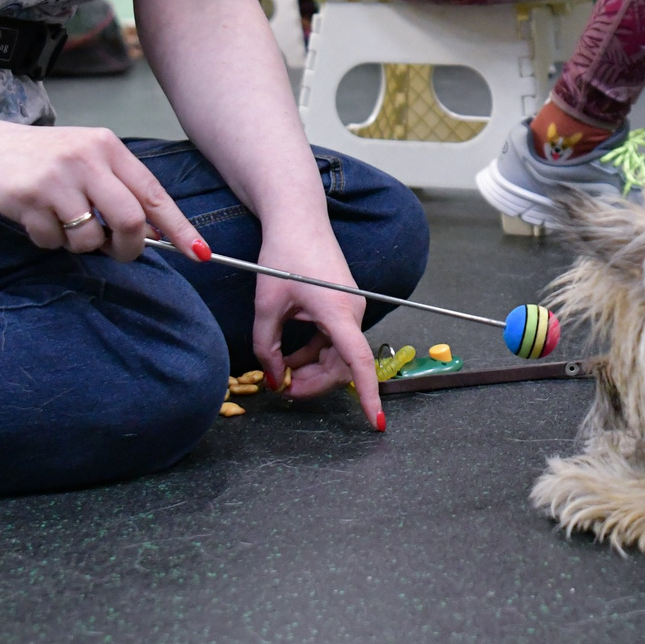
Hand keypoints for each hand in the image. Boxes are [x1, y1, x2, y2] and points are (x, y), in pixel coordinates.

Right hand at [0, 122, 202, 264]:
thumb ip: (120, 190)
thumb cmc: (41, 159)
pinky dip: (49, 241)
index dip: (179, 228)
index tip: (198, 252)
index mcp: (108, 147)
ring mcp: (57, 178)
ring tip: (64, 224)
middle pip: (131, 221)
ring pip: (90, 238)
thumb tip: (157, 233)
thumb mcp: (86, 160)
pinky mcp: (29, 197)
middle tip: (116, 251)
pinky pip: (53, 241)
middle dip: (128, 248)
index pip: (154, 194)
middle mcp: (86, 158)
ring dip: (80, 245)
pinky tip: (36, 218)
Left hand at [248, 224, 382, 429]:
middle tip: (283, 391)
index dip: (368, 394)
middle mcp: (352, 312)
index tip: (377, 422)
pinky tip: (290, 357)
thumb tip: (274, 380)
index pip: (359, 361)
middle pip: (344, 365)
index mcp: (338, 311)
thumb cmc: (283, 256)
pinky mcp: (343, 307)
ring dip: (312, 370)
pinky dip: (314, 354)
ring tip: (281, 374)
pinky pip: (334, 342)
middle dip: (315, 383)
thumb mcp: (267, 306)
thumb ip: (267, 347)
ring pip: (338, 356)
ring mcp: (350, 309)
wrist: (298, 221)